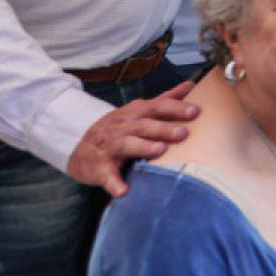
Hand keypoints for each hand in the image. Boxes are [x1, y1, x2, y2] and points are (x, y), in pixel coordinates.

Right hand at [67, 80, 199, 197]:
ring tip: (160, 150)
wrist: (80, 148)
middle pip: (144, 125)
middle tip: (183, 133)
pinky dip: (114, 183)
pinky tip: (123, 191)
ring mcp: (110, 147)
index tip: (195, 111)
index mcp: (135, 113)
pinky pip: (107, 176)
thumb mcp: (139, 111)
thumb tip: (191, 84)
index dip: (175, 108)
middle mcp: (122, 127)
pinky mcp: (100, 168)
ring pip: (126, 145)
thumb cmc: (120, 128)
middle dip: (163, 128)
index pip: (156, 107)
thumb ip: (165, 100)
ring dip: (143, 147)